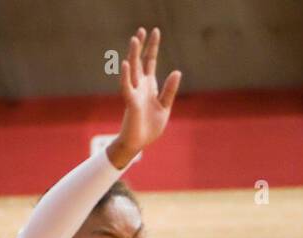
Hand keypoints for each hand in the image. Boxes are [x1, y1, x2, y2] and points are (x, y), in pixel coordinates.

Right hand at [108, 27, 180, 168]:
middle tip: (141, 29)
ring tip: (135, 39)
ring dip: (133, 54)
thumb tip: (177, 71)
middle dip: (141, 46)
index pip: (150, 61)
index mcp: (149, 86)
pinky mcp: (130, 102)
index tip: (154, 31)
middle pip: (140, 61)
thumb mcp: (165, 106)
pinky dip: (125, 75)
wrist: (139, 143)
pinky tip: (126, 63)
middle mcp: (140, 85)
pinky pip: (126, 86)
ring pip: (132, 70)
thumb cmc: (151, 126)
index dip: (152, 47)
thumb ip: (170, 90)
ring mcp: (134, 92)